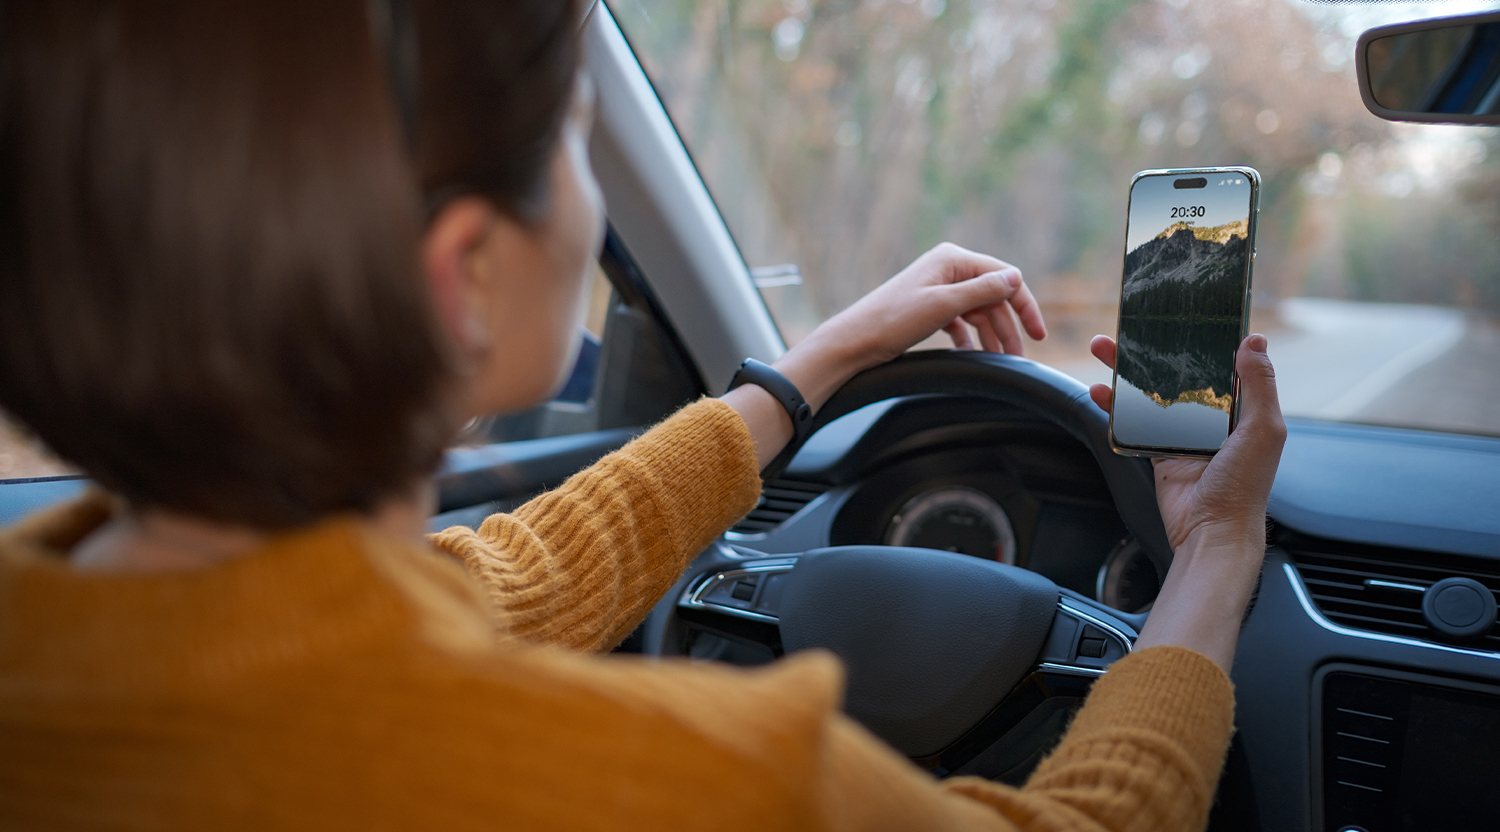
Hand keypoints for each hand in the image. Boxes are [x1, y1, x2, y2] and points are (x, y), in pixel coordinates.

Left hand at [722, 242, 1045, 468]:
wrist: (854, 342)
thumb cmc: (892, 321)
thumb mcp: (943, 306)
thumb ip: (981, 291)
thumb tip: (1014, 278)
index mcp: (952, 259)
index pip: (1003, 277)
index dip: (1024, 305)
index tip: (1038, 335)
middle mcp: (947, 268)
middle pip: (992, 297)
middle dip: (1007, 328)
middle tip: (1017, 359)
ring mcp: (937, 288)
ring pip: (978, 312)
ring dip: (990, 336)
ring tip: (999, 362)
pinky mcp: (928, 308)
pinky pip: (960, 322)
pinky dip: (969, 338)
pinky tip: (972, 356)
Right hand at [1087, 332, 1286, 670]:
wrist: (1211, 532)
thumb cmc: (1244, 487)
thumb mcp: (1264, 430)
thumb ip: (1259, 385)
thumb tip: (1254, 341)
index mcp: (1242, 408)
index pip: (1220, 363)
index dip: (1200, 339)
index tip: (1179, 315)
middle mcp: (1212, 417)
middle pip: (1178, 373)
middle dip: (1152, 350)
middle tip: (1128, 328)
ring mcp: (1182, 434)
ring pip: (1151, 393)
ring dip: (1126, 372)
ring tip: (1102, 350)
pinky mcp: (1158, 452)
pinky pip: (1132, 423)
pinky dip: (1114, 407)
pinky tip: (1098, 392)